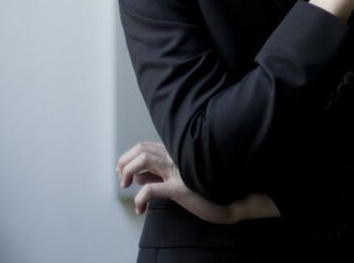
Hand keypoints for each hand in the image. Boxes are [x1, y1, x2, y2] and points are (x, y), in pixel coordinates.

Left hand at [116, 141, 278, 223]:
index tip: (124, 171)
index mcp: (178, 152)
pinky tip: (141, 208)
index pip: (146, 145)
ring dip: (128, 172)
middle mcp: (177, 156)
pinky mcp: (180, 188)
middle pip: (141, 148)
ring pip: (143, 160)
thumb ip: (159, 175)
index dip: (129, 156)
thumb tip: (139, 176)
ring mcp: (179, 170)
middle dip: (124, 162)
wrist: (230, 200)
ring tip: (127, 186)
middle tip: (123, 179)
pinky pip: (150, 189)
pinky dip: (139, 199)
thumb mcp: (180, 178)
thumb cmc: (207, 189)